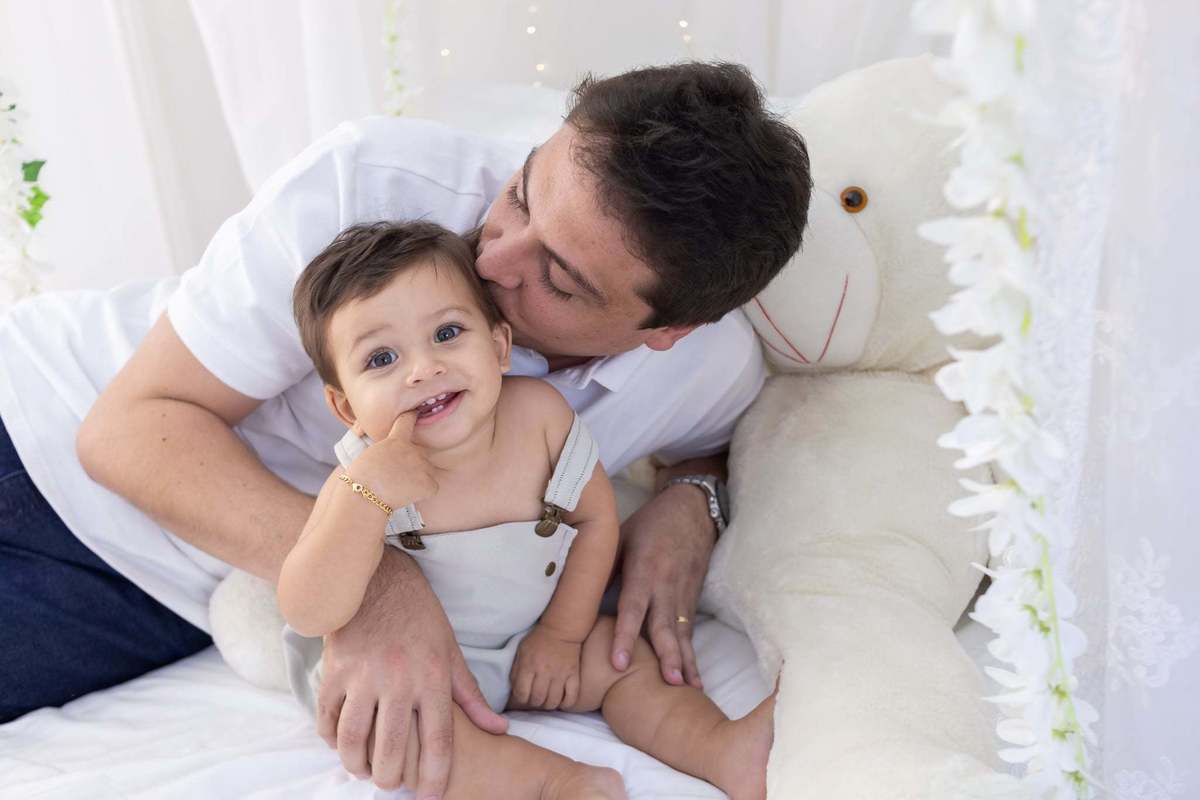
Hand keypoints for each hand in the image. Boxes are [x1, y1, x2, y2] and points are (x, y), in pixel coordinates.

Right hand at [317, 548, 507, 792]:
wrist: (376, 579)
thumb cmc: (419, 617)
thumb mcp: (451, 652)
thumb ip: (471, 696)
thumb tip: (499, 729)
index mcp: (432, 676)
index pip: (438, 739)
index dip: (435, 774)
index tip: (431, 797)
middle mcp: (398, 679)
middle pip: (391, 748)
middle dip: (391, 779)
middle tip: (392, 786)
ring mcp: (363, 676)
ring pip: (354, 740)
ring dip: (357, 765)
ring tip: (365, 771)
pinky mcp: (335, 671)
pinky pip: (328, 718)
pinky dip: (331, 740)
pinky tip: (342, 746)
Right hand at [350, 412, 437, 510]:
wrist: (363, 497)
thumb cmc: (361, 477)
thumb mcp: (371, 451)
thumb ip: (388, 445)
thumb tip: (394, 448)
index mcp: (397, 440)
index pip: (408, 419)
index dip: (411, 417)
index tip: (414, 413)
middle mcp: (412, 450)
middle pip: (420, 452)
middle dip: (412, 462)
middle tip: (396, 474)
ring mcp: (422, 467)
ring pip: (427, 470)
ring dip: (418, 478)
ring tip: (400, 486)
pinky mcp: (428, 484)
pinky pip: (432, 487)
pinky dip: (423, 492)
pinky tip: (408, 495)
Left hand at [510, 624, 583, 709]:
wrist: (561, 629)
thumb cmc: (538, 640)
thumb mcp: (521, 651)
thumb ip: (516, 671)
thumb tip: (515, 690)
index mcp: (529, 665)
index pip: (522, 694)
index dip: (520, 699)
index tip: (522, 696)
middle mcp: (544, 672)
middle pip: (537, 700)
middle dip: (533, 703)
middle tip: (534, 698)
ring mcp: (560, 674)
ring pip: (553, 702)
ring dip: (547, 705)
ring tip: (546, 700)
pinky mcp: (573, 675)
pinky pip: (571, 697)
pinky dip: (565, 704)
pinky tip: (560, 702)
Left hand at [611, 484, 714, 688]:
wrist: (692, 510)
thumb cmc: (650, 523)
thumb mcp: (621, 537)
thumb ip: (604, 568)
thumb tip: (577, 598)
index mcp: (645, 569)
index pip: (634, 608)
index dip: (626, 636)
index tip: (619, 663)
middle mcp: (666, 586)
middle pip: (665, 626)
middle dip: (667, 656)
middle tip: (669, 682)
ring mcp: (683, 594)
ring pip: (683, 633)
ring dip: (685, 662)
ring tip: (687, 689)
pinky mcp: (692, 600)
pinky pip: (690, 632)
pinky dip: (692, 656)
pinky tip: (695, 680)